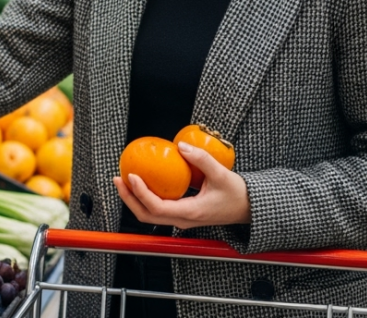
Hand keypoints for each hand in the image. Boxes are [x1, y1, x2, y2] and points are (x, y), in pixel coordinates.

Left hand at [115, 141, 250, 229]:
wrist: (249, 209)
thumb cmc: (237, 195)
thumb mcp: (222, 174)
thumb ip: (201, 159)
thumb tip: (181, 146)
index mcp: (190, 213)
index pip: (157, 207)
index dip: (140, 193)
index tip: (131, 176)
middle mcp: (182, 220)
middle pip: (146, 215)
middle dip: (128, 198)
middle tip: (117, 179)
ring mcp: (181, 220)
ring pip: (150, 214)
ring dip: (134, 199)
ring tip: (124, 180)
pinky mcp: (182, 215)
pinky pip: (158, 209)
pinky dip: (145, 197)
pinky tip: (142, 182)